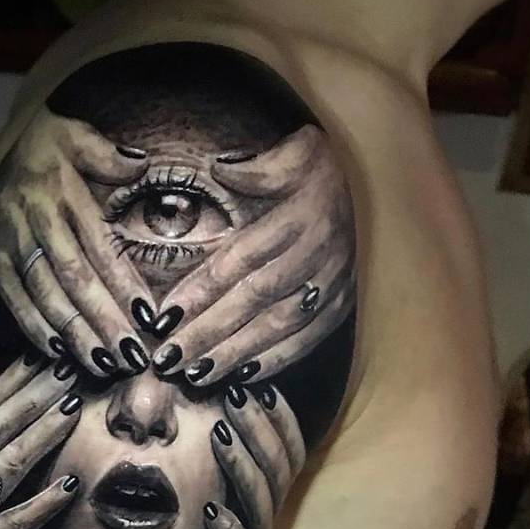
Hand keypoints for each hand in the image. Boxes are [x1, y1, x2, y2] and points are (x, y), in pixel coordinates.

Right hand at [0, 109, 153, 376]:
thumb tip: (140, 164)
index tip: (148, 316)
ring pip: (46, 296)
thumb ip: (106, 155)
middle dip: (104, 322)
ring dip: (76, 334)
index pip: (99, 247)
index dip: (123, 284)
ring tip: (104, 364)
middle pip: (74, 279)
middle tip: (131, 355)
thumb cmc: (43, 145)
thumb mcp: (75, 135)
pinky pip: (14, 301)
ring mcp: (9, 243)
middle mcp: (34, 220)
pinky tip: (61, 353)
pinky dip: (36, 329)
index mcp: (61, 192)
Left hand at [152, 125, 355, 387]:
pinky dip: (276, 360)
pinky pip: (309, 338)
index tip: (164, 316)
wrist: (365, 182)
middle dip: (209, 333)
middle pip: (256, 299)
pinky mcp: (344, 303)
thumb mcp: (291, 152)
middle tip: (170, 359)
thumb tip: (220, 169)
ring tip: (196, 374)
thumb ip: (255, 167)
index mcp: (301, 213)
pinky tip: (243, 376)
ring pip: (280, 325)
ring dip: (236, 354)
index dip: (201, 290)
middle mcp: (321, 251)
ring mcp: (335, 281)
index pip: (241, 258)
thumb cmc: (311, 169)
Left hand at [204, 383, 306, 528]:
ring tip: (221, 431)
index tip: (255, 382)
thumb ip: (202, 493)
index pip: (282, 463)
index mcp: (255, 520)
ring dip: (242, 468)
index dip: (277, 424)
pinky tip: (211, 514)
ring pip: (259, 511)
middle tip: (239, 390)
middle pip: (274, 476)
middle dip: (258, 430)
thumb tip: (196, 433)